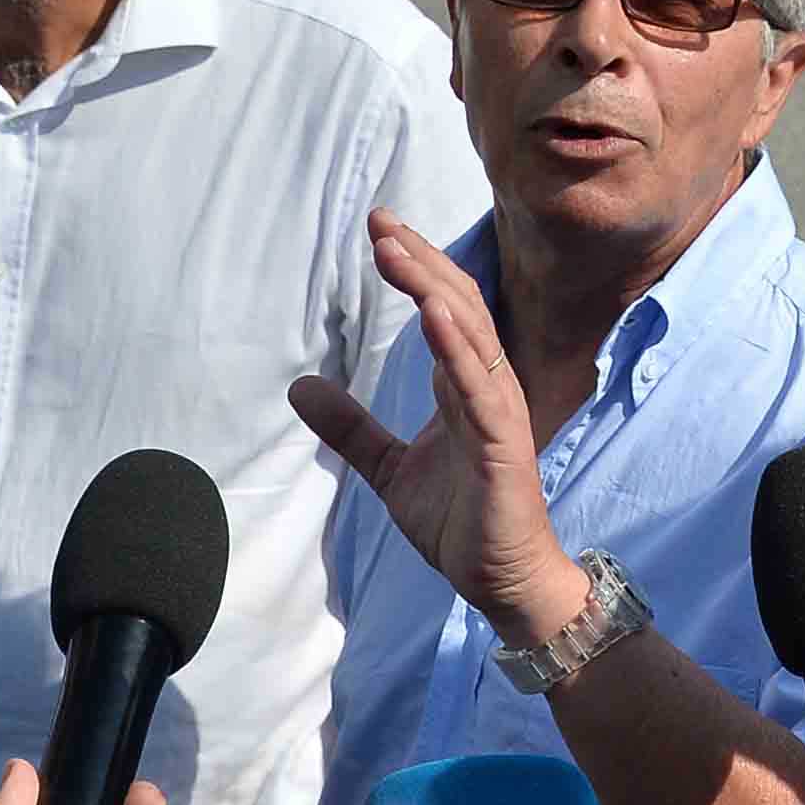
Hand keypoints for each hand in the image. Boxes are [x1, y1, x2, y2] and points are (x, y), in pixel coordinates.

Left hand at [289, 212, 579, 644]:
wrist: (502, 582)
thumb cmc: (462, 522)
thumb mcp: (390, 469)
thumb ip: (352, 428)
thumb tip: (301, 387)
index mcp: (465, 387)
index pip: (445, 309)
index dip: (415, 268)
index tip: (380, 229)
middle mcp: (487, 388)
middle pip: (457, 306)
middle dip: (419, 261)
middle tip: (380, 221)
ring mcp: (499, 414)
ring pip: (469, 334)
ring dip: (432, 288)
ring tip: (396, 251)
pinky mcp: (503, 447)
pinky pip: (482, 389)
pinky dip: (458, 348)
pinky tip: (433, 314)